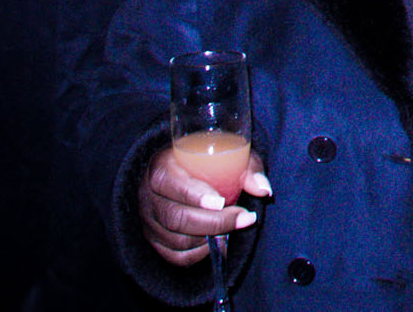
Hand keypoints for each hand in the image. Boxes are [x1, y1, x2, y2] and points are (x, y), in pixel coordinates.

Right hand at [139, 147, 271, 265]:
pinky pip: (175, 256)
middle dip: (213, 222)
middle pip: (175, 217)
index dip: (196, 196)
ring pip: (176, 240)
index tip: (222, 201)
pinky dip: (199, 254)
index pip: (172, 184)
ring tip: (233, 228)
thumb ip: (246, 168)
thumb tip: (263, 190)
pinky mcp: (154, 241)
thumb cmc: (206, 162)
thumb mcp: (227, 155)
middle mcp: (148, 196)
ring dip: (208, 238)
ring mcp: (149, 221)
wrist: (181, 173)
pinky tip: (217, 242)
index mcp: (161, 168)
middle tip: (243, 218)